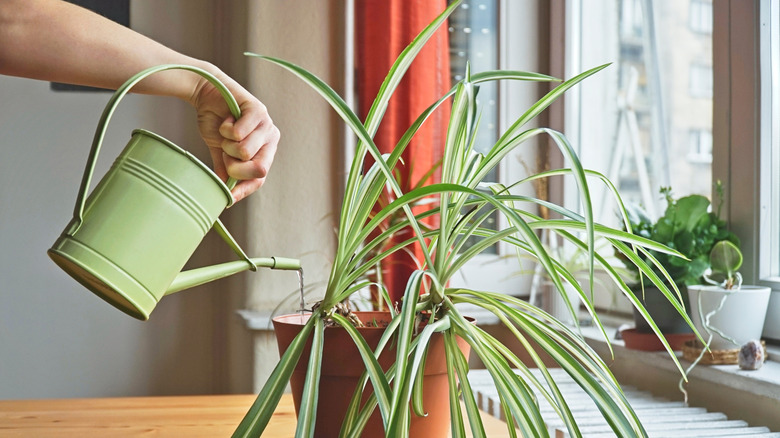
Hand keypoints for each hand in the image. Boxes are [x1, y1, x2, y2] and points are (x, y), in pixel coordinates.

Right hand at [189, 71, 278, 202]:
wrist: (206, 95)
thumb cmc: (216, 122)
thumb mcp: (221, 151)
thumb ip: (226, 170)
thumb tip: (226, 195)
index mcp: (266, 151)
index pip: (260, 178)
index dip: (245, 189)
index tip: (229, 197)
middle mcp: (271, 138)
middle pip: (256, 169)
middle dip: (233, 165)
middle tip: (225, 150)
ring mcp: (267, 124)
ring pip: (245, 152)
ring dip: (227, 144)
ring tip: (226, 132)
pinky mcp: (258, 110)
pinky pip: (238, 133)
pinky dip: (225, 129)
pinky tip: (226, 119)